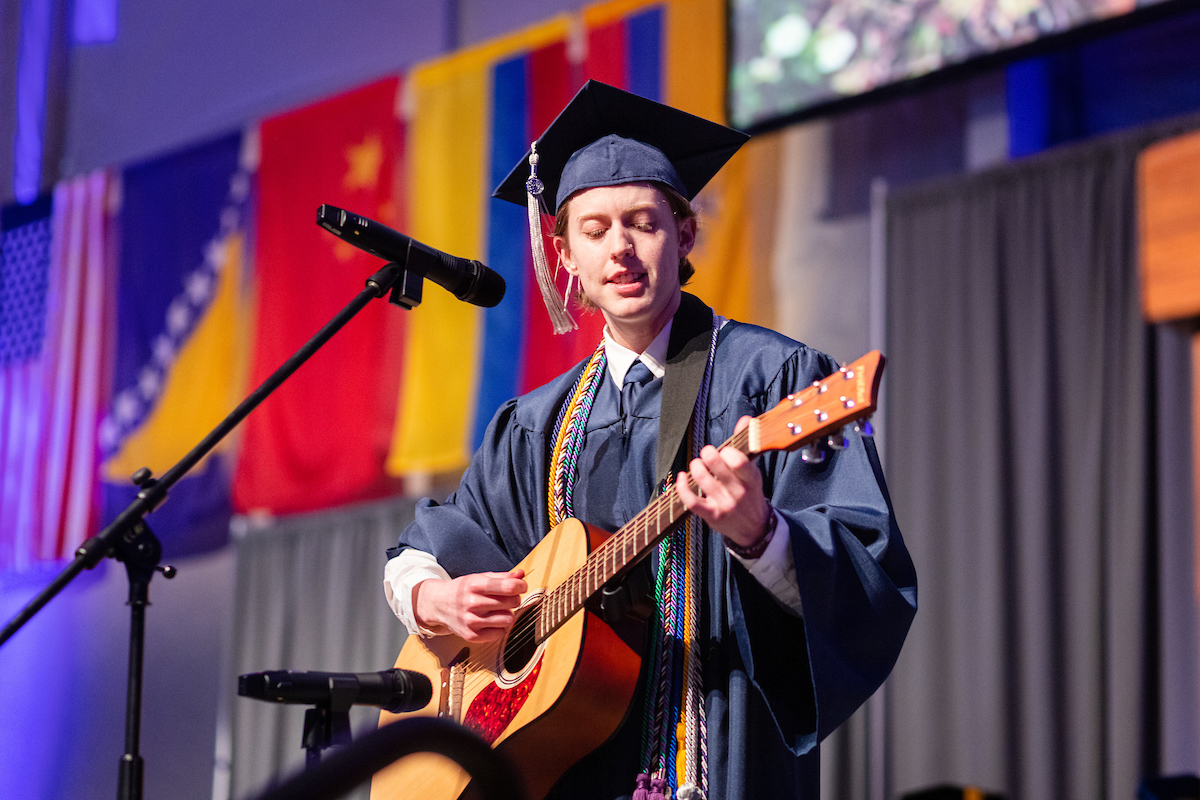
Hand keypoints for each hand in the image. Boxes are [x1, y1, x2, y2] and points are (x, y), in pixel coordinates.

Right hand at [413, 569, 527, 642]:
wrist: (438, 604)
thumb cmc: (463, 590)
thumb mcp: (479, 578)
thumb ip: (502, 576)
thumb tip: (522, 575)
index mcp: (475, 585)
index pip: (510, 587)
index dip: (521, 586)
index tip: (520, 586)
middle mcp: (473, 603)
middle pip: (512, 602)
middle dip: (514, 599)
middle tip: (506, 598)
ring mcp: (471, 621)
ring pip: (509, 619)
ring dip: (508, 614)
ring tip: (499, 610)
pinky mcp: (472, 636)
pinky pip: (500, 633)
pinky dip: (499, 627)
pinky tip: (491, 620)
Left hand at [675, 416, 770, 547]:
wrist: (754, 528)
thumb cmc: (750, 493)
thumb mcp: (752, 471)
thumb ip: (746, 445)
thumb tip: (745, 419)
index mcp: (752, 478)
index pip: (739, 461)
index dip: (727, 451)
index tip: (724, 451)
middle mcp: (739, 492)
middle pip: (717, 465)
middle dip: (707, 453)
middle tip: (707, 453)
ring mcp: (725, 504)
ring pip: (702, 479)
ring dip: (695, 466)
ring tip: (697, 465)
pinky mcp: (712, 516)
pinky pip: (691, 500)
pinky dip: (682, 486)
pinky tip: (682, 477)